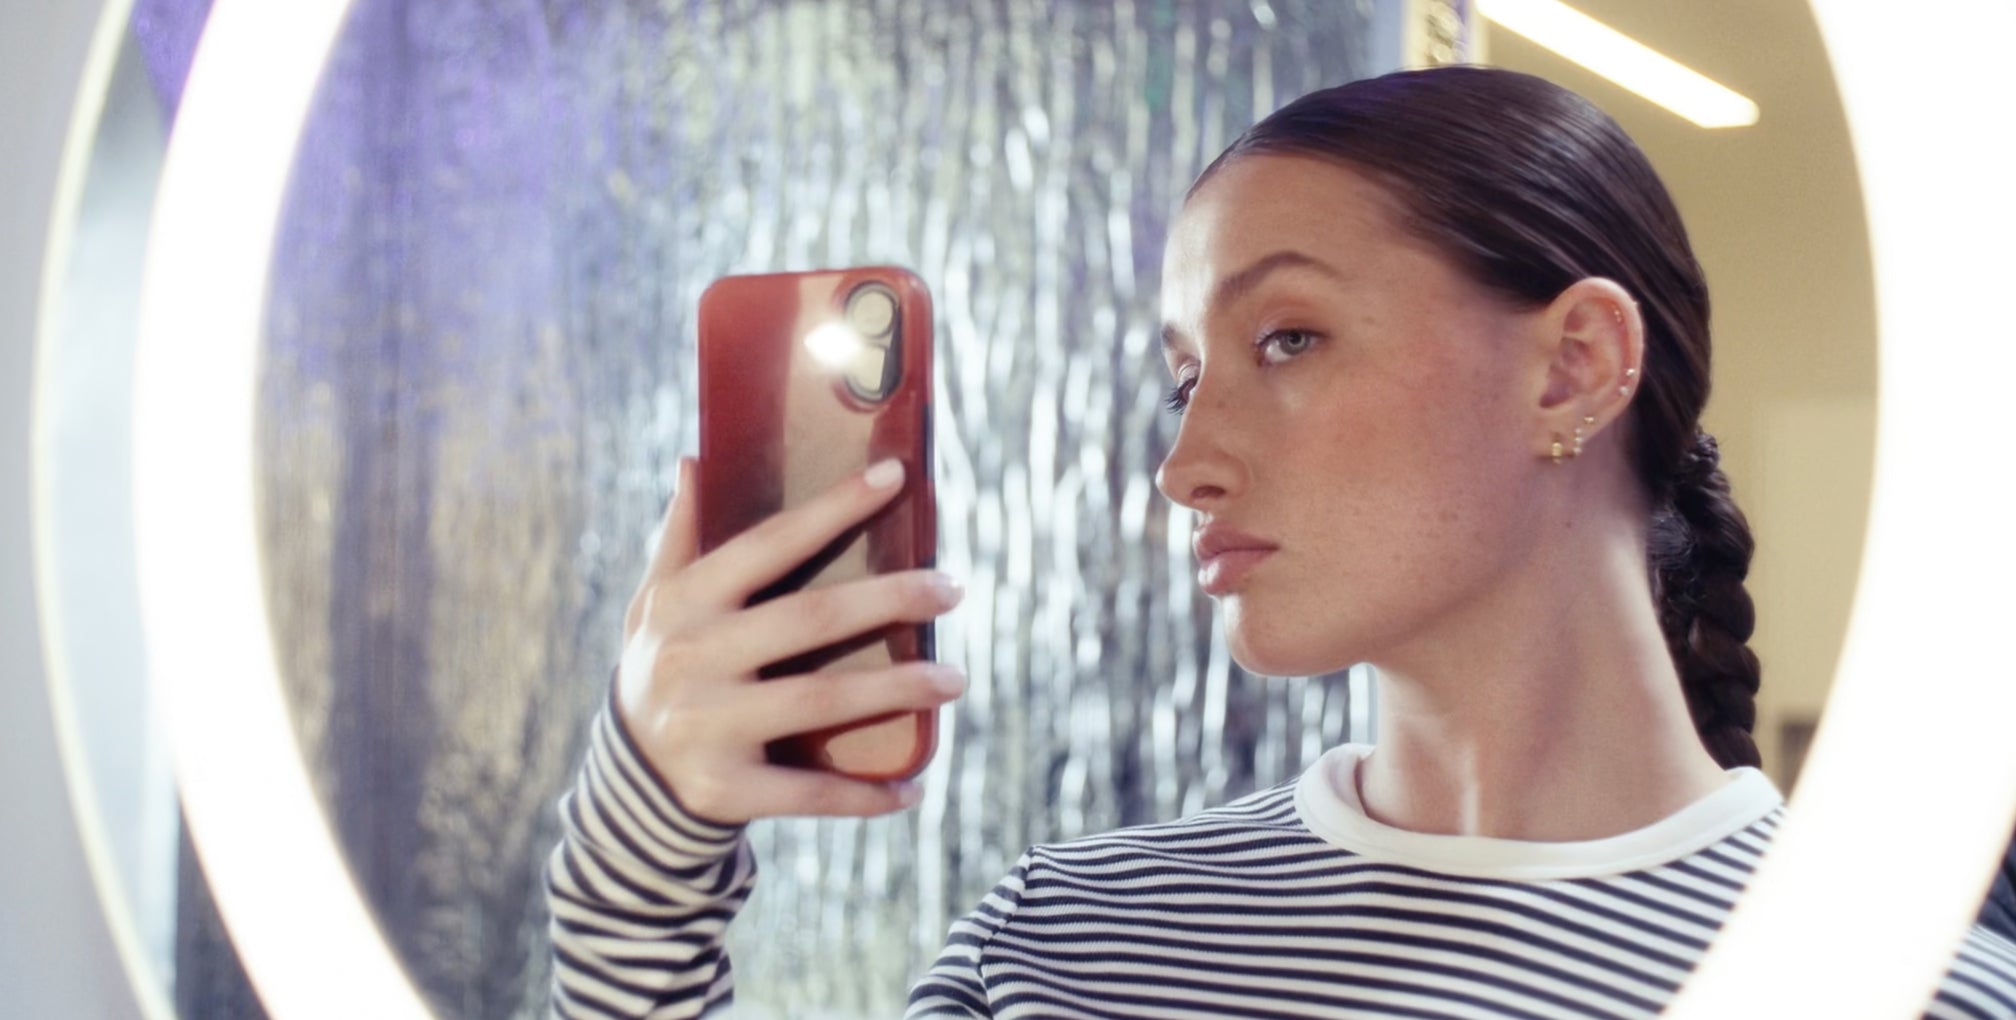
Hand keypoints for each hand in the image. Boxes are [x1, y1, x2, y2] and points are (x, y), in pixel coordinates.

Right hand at [615, 456, 964, 824]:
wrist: (626, 779)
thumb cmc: (661, 665)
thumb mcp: (655, 602)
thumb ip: (679, 536)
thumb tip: (695, 461)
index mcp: (684, 603)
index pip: (769, 543)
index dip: (833, 509)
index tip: (894, 476)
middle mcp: (692, 659)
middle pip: (811, 619)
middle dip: (891, 600)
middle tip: (952, 587)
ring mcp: (708, 727)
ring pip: (821, 702)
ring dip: (897, 689)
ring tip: (955, 677)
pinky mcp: (726, 789)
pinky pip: (810, 791)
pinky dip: (865, 794)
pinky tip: (914, 786)